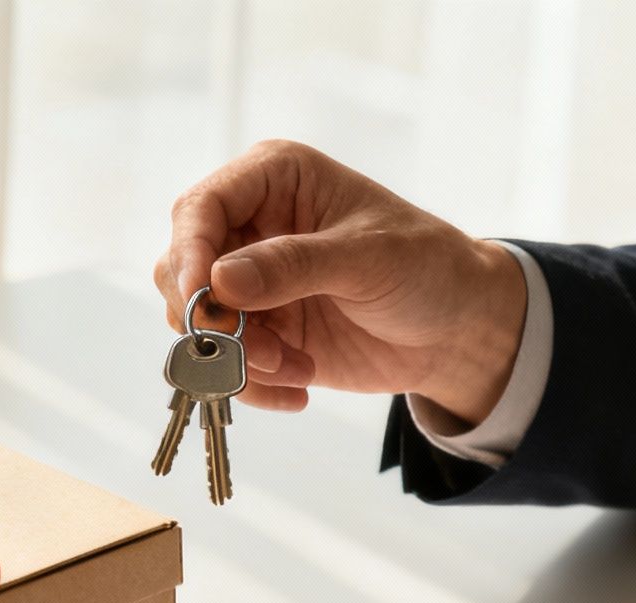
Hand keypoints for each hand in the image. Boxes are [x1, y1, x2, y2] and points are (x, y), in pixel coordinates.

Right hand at [154, 139, 525, 421]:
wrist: (455, 329)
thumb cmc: (425, 266)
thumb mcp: (368, 258)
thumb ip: (293, 266)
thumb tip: (219, 281)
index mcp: (274, 179)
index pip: (201, 207)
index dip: (190, 252)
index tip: (205, 300)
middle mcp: (250, 225)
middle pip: (180, 266)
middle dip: (210, 317)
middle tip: (255, 350)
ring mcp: (249, 282)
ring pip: (195, 322)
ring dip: (235, 356)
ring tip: (293, 368)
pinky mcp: (257, 331)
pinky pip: (222, 363)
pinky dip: (252, 384)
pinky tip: (299, 390)